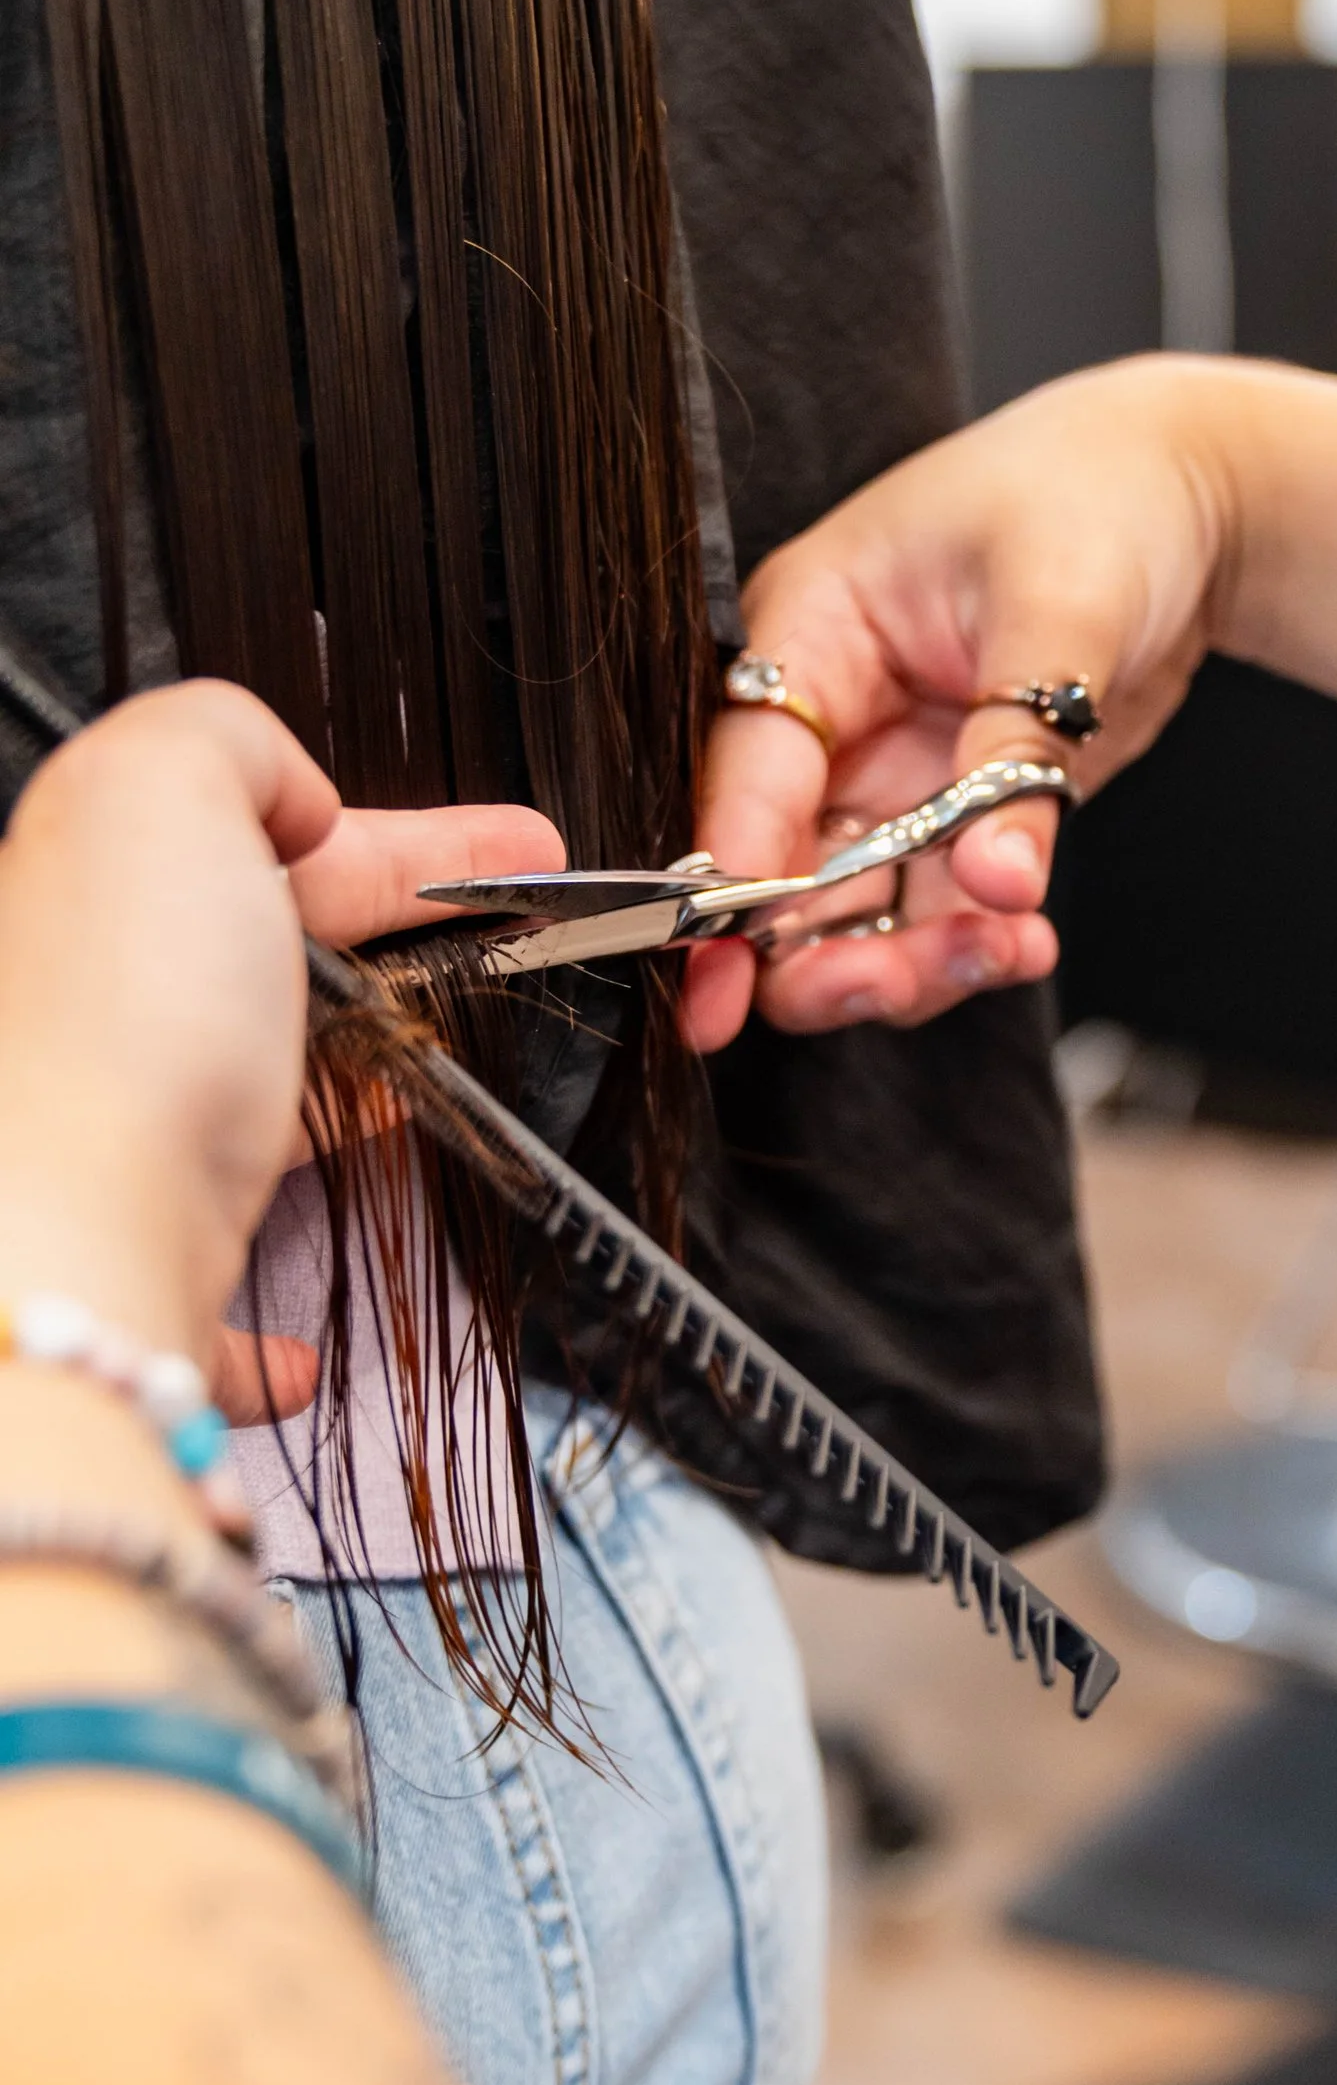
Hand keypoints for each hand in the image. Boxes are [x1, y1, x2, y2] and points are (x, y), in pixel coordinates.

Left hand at [0, 686, 560, 1401]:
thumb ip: (231, 739)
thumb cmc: (116, 1030)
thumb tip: (290, 801)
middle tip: (519, 953)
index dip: (419, 839)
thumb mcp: (161, 784)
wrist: (59, 1245)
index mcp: (101, 896)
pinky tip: (302, 1345)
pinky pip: (205, 1310)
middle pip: (272, 964)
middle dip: (395, 950)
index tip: (528, 852)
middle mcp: (94, 1017)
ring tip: (439, 1098)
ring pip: (238, 1114)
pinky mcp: (139, 1280)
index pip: (282, 840)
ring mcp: (114, 1152)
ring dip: (337, 1104)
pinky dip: (264, 1334)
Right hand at [684, 358, 1238, 1049]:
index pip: (741, 777)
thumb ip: (1016, 751)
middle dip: (816, 953)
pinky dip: (973, 945)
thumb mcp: (1055, 608)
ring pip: (851, 916)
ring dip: (909, 964)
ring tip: (1008, 952)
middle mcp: (830, 719)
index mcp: (807, 633)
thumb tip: (995, 881)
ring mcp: (890, 776)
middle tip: (890, 985)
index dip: (726, 887)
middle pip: (776, 875)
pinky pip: (936, 911)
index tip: (728, 978)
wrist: (1185, 494)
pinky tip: (1027, 941)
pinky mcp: (955, 817)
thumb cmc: (1095, 498)